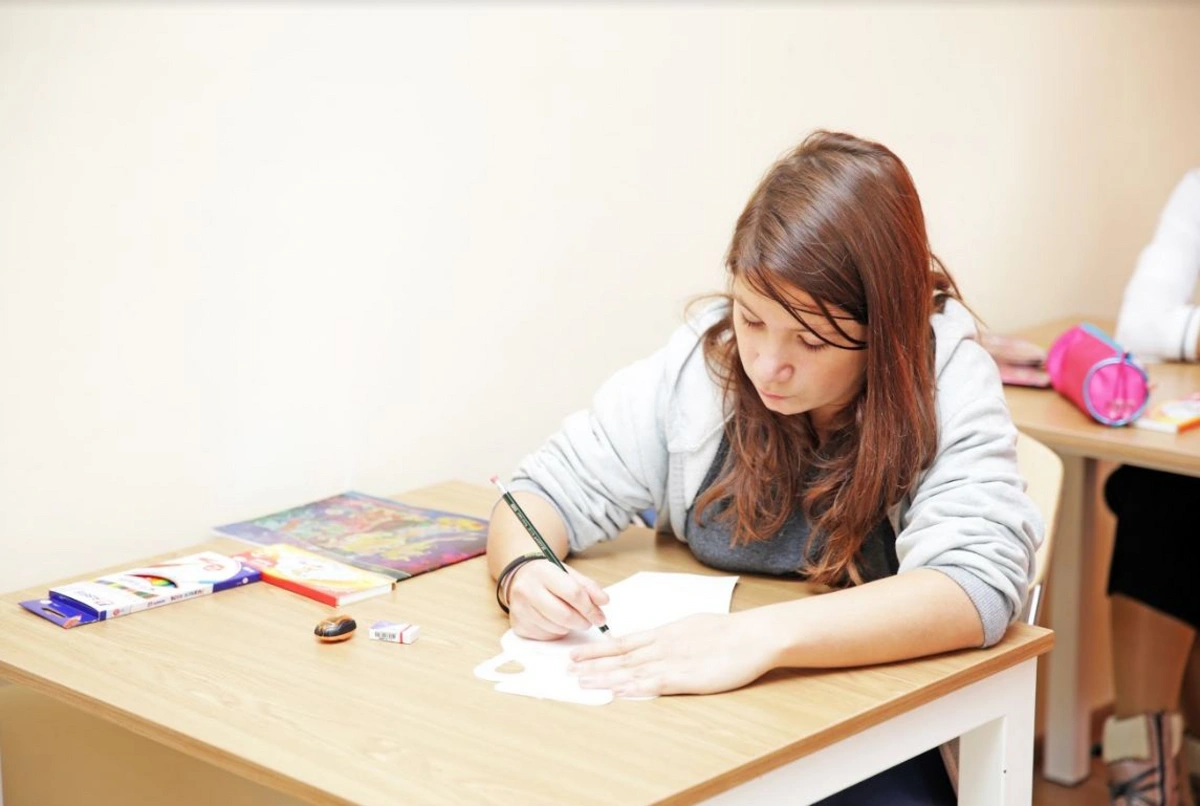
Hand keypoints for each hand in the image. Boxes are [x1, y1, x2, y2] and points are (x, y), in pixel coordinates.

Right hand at [506, 561, 609, 639]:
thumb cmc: (547, 577)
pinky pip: (546, 637)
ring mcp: (520, 609)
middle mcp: (527, 590)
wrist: (519, 578)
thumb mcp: (568, 574)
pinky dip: (556, 632)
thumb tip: (603, 601)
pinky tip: (554, 621)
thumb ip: (588, 587)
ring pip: (556, 628)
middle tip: (588, 621)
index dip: (590, 608)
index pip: (573, 593)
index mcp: (542, 572)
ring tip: (568, 617)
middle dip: (582, 622)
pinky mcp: (518, 626)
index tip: (600, 617)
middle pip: (564, 615)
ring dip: (569, 627)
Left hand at [566, 611, 777, 696]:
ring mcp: (672, 661)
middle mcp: (662, 646)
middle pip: (620, 656)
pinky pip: (654, 683)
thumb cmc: (728, 632)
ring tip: (581, 681)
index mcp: (664, 633)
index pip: (623, 642)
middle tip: (567, 669)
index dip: (598, 649)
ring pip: (631, 670)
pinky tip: (617, 690)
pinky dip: (633, 687)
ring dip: (604, 676)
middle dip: (592, 663)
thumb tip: (657, 639)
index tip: (577, 653)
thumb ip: (671, 636)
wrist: (753, 636)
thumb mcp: (692, 626)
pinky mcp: (686, 677)